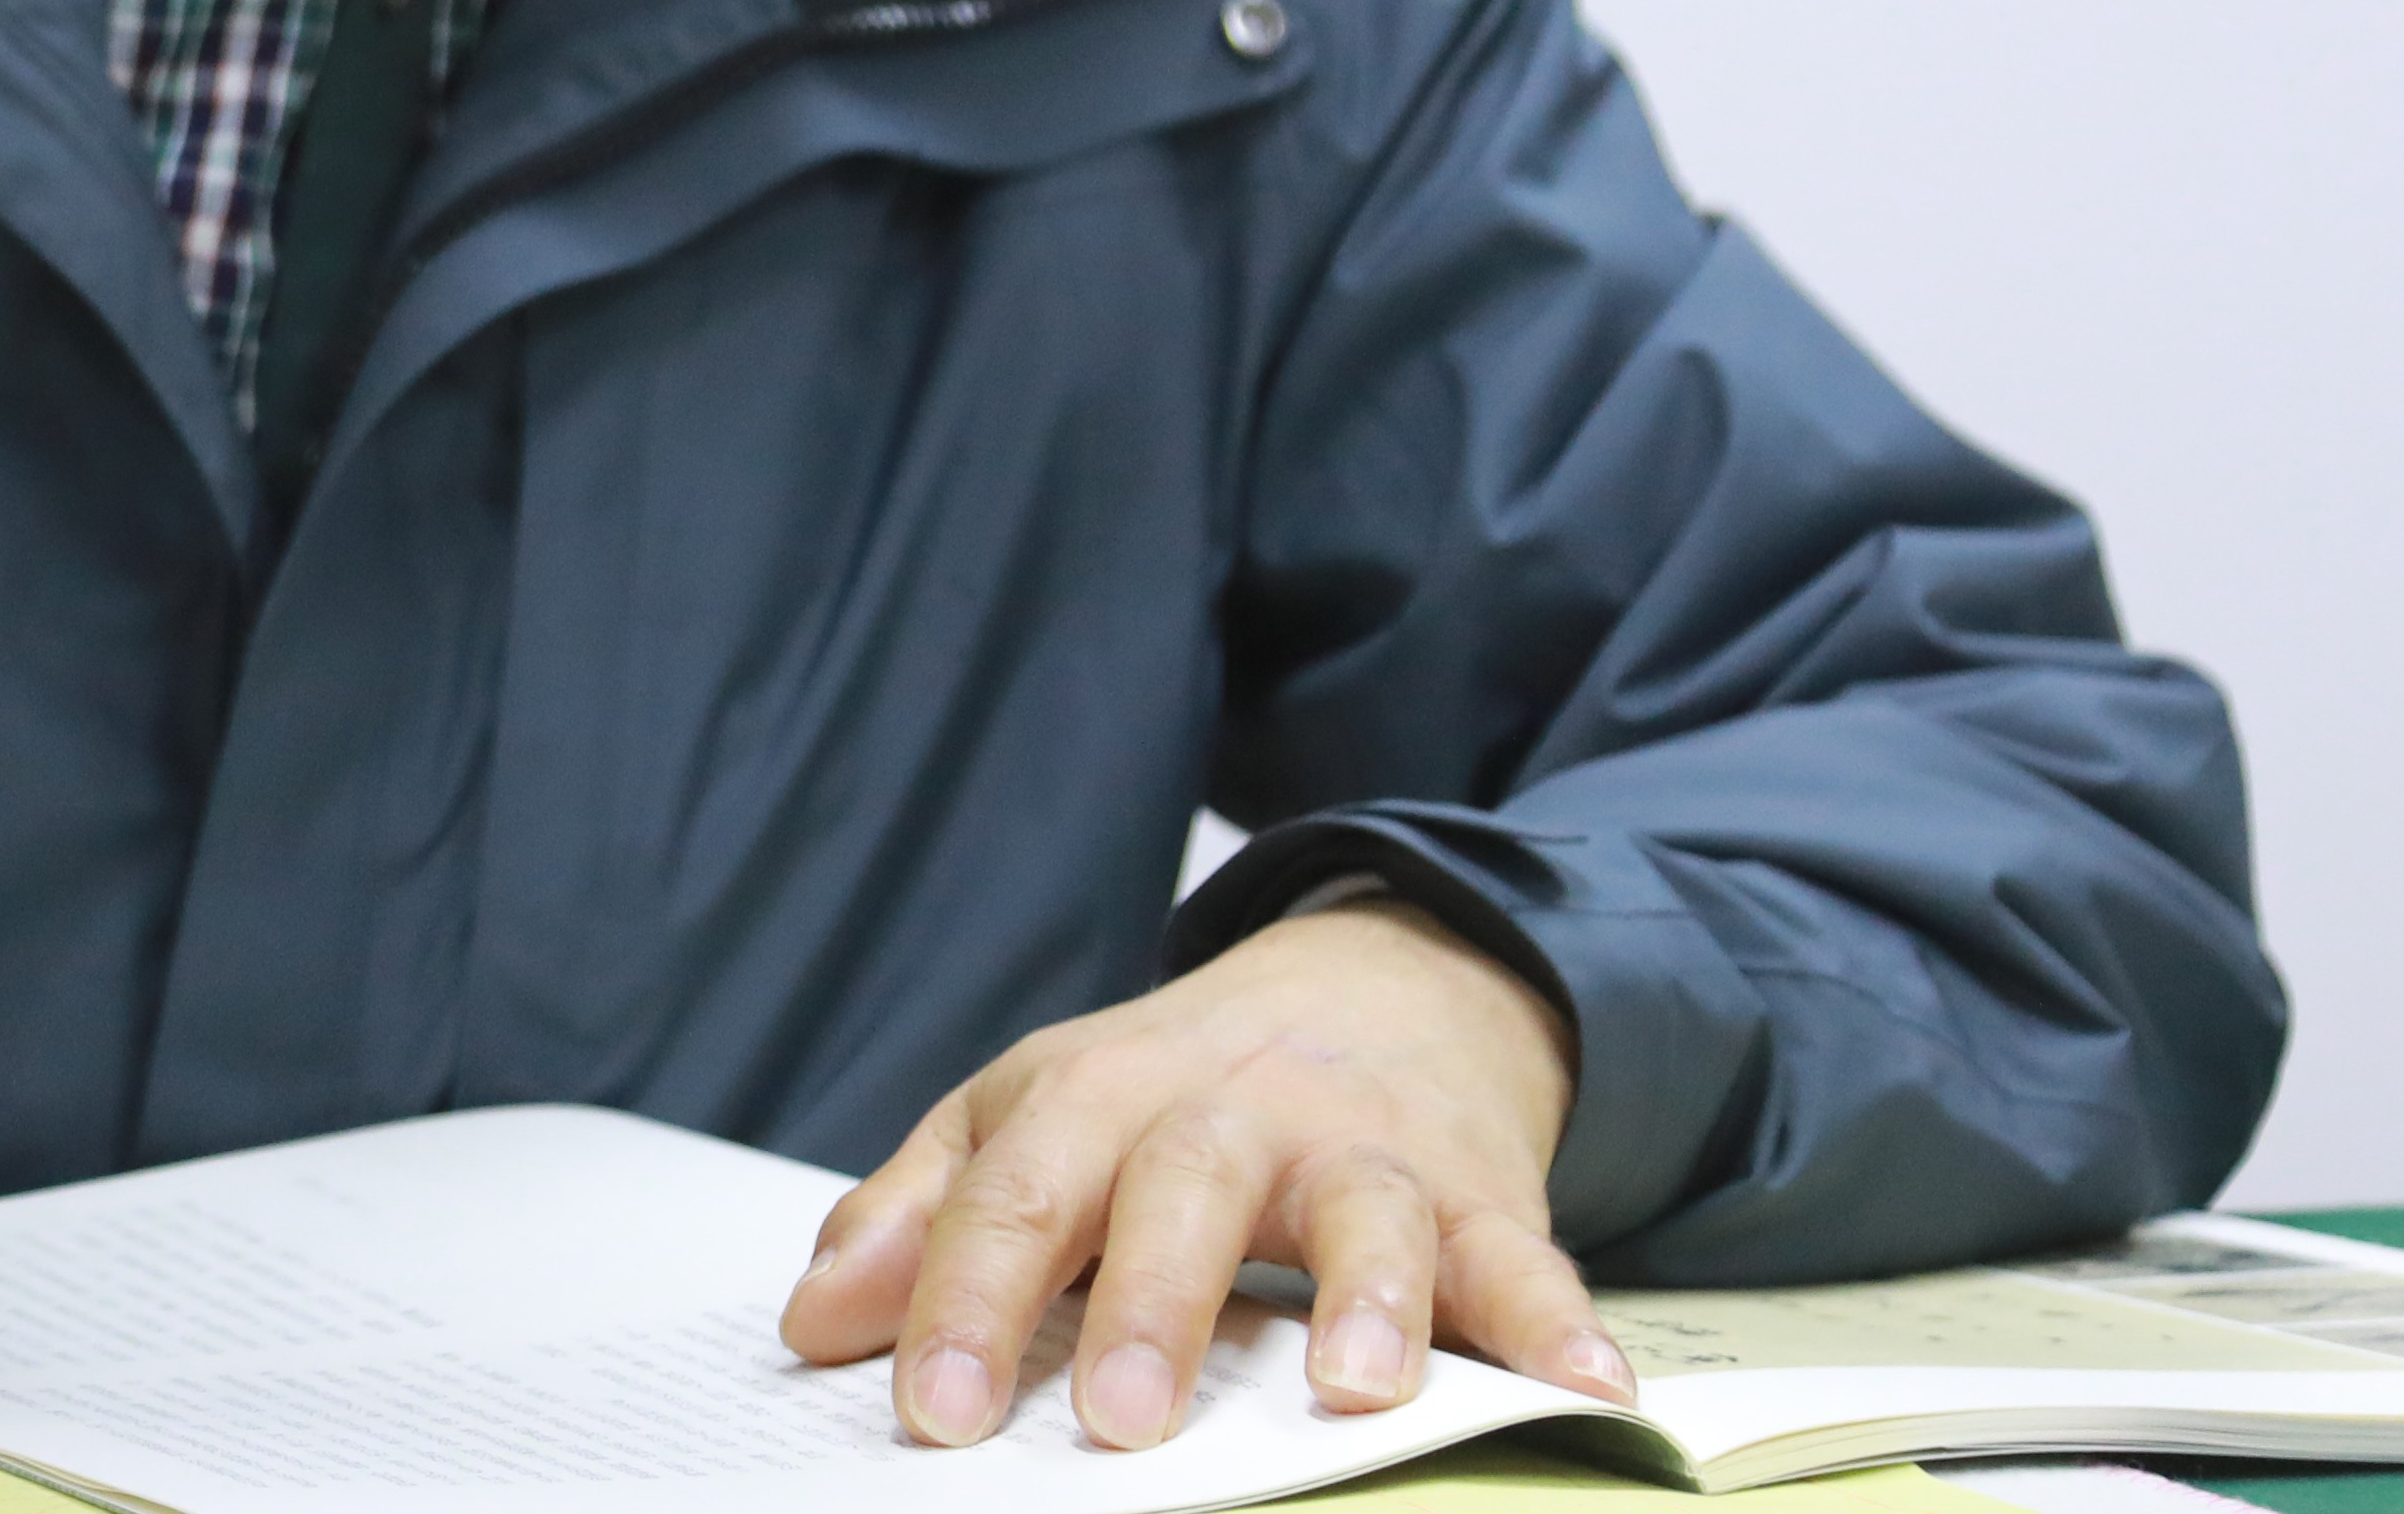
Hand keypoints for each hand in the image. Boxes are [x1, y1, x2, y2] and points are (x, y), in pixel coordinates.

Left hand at [780, 890, 1624, 1452]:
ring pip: (1365, 1209)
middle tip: (1116, 1422)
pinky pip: (1528, 1256)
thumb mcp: (1036, 1116)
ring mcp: (1366, 1148)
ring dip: (1365, 1298)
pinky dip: (1561, 1320)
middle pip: (1181, 1187)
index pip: (1018, 1189)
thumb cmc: (1175, 1088)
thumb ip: (926, 1214)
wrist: (1377, 981)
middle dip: (1151, 1303)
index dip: (965, 1296)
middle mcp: (1234, 1108)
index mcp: (1102, 1092)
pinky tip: (1590, 1388)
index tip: (928, 1411)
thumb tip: (813, 1323)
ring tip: (1354, 1392)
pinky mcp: (1481, 1192)